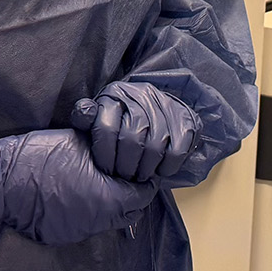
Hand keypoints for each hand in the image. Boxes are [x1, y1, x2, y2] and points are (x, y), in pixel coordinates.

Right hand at [0, 130, 155, 244]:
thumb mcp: (79, 142)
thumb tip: (121, 152)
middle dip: (131, 194)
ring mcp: (80, 231)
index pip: (144, 195)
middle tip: (123, 175)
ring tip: (99, 182)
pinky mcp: (63, 235)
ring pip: (108, 219)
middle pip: (130, 211)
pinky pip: (86, 224)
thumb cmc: (39, 158)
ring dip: (110, 203)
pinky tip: (76, 193)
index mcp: (108, 198)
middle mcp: (99, 220)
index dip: (145, 179)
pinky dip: (88, 210)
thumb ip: (108, 150)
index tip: (140, 168)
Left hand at [71, 82, 199, 183]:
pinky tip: (160, 170)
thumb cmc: (121, 121)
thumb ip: (85, 118)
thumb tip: (85, 112)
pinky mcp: (186, 118)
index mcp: (115, 94)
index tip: (107, 170)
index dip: (105, 156)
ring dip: (147, 168)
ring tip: (141, 175)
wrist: (159, 110)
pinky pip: (177, 149)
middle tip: (125, 176)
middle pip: (132, 138)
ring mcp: (165, 104)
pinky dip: (168, 166)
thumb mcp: (97, 117)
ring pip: (155, 145)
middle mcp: (140, 94)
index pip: (106, 128)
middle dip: (127, 165)